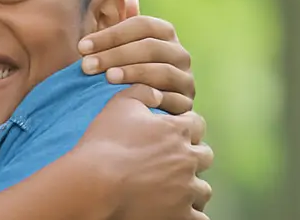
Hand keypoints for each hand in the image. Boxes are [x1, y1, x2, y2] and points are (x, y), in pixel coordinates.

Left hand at [78, 0, 194, 113]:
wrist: (144, 106)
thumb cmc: (124, 69)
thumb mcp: (119, 45)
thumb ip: (119, 22)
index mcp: (164, 33)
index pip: (141, 25)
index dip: (110, 34)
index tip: (82, 46)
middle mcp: (180, 53)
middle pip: (150, 47)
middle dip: (115, 55)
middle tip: (87, 65)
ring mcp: (186, 79)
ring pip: (162, 72)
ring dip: (132, 73)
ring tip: (107, 78)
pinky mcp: (186, 105)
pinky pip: (172, 101)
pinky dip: (152, 98)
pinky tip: (131, 100)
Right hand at [79, 85, 212, 219]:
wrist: (94, 182)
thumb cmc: (104, 142)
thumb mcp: (120, 104)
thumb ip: (144, 92)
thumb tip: (158, 93)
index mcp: (176, 131)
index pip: (197, 124)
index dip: (185, 126)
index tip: (171, 133)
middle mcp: (187, 159)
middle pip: (204, 156)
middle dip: (191, 156)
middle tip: (171, 161)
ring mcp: (186, 190)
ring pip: (203, 189)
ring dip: (191, 187)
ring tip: (173, 189)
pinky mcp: (181, 215)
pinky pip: (199, 218)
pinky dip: (190, 214)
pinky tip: (176, 210)